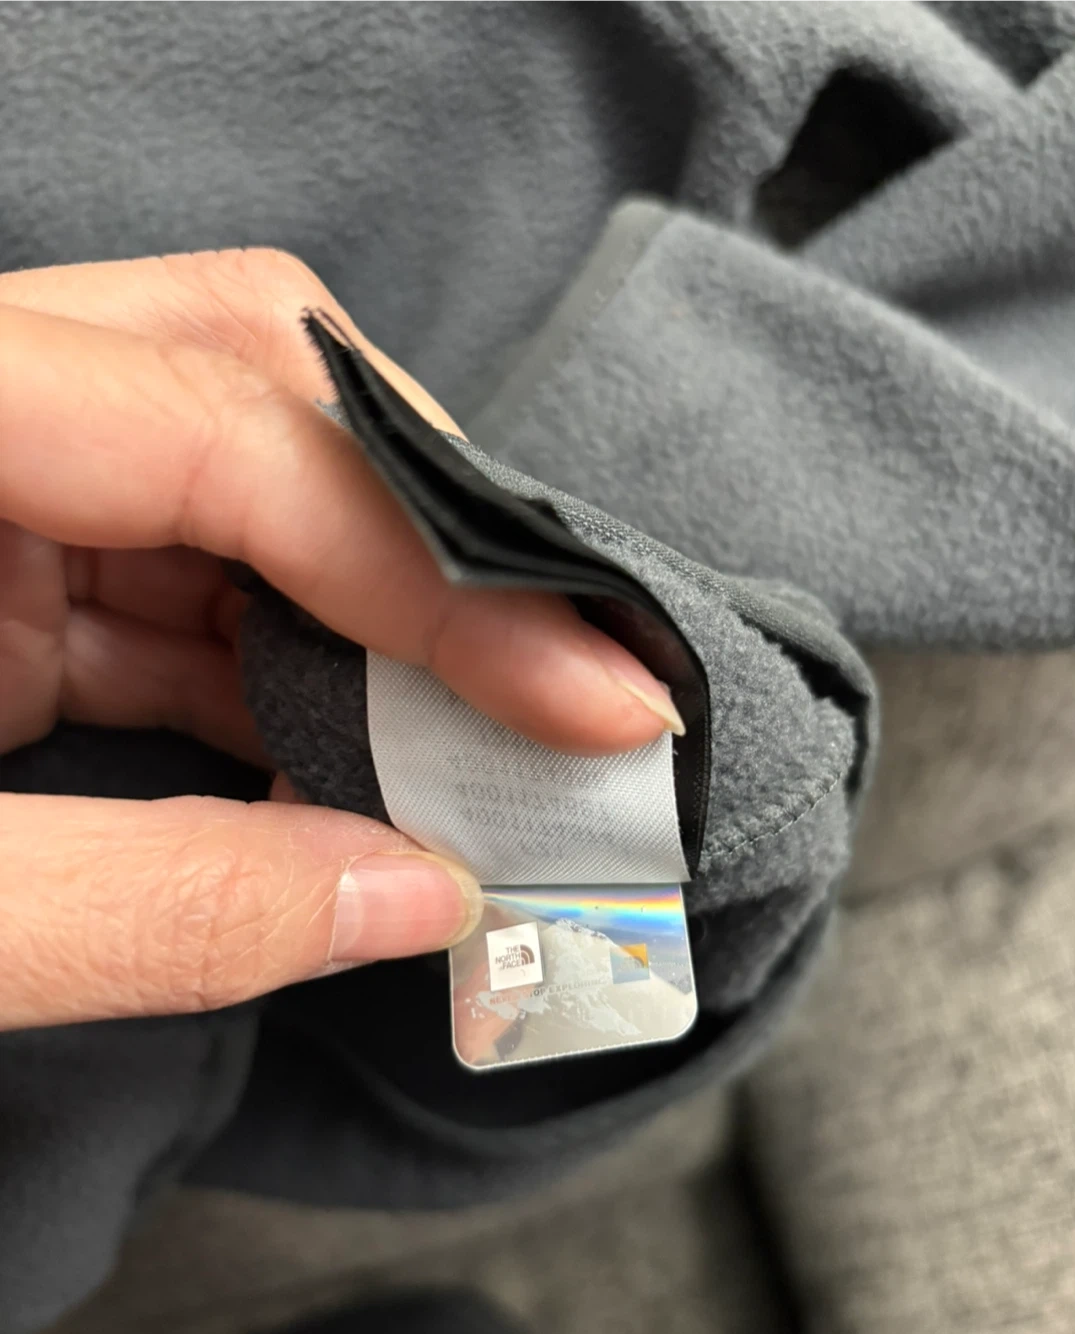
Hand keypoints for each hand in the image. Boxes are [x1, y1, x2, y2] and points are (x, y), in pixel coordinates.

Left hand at [0, 250, 682, 1028]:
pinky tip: (367, 752)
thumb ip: (163, 908)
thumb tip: (424, 899)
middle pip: (250, 370)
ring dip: (373, 609)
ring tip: (490, 730)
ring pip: (232, 474)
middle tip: (555, 662)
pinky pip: (177, 576)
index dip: (441, 569)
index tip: (597, 698)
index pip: (238, 429)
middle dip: (427, 522)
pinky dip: (288, 665)